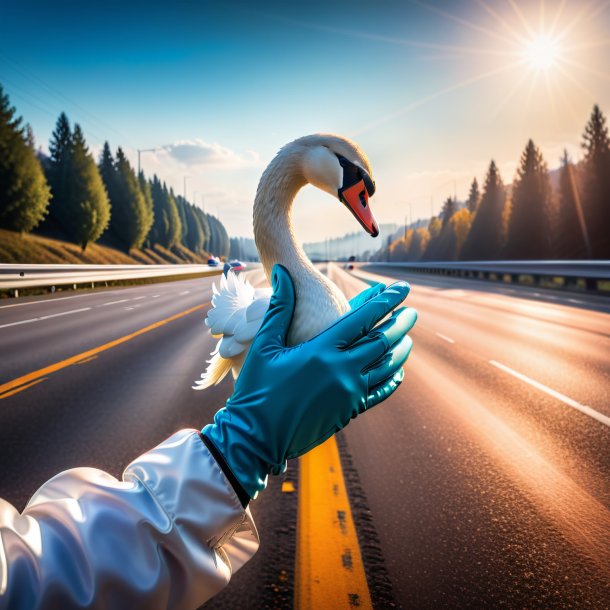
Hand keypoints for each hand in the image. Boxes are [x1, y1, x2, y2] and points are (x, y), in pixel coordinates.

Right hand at [202, 265, 416, 499]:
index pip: (363, 318)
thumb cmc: (256, 388)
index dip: (386, 300)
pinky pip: (380, 392)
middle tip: (412, 311)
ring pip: (386, 366)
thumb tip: (283, 272)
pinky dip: (392, 379)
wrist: (256, 436)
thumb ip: (280, 306)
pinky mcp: (349, 411)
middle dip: (400, 323)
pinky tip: (398, 372)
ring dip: (401, 349)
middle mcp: (342, 370)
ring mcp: (349, 393)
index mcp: (322, 350)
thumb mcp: (265, 344)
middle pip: (382, 341)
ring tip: (408, 337)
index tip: (402, 288)